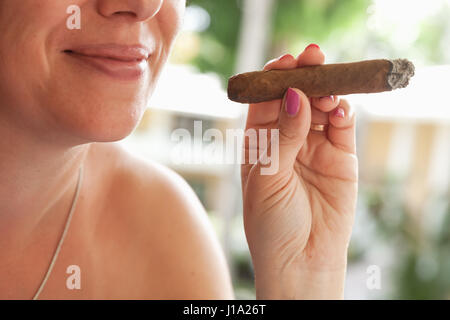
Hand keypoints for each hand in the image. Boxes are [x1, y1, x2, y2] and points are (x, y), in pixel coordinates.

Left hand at [241, 44, 357, 298]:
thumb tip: (294, 95)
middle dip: (303, 76)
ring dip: (324, 91)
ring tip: (326, 86)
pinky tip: (339, 107)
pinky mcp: (340, 157)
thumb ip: (282, 137)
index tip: (284, 62)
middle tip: (311, 56)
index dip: (274, 80)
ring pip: (320, 107)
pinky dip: (343, 113)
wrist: (301, 260)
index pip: (266, 101)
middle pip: (295, 98)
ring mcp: (313, 147)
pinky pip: (342, 126)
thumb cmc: (271, 223)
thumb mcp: (268, 177)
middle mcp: (286, 140)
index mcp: (259, 143)